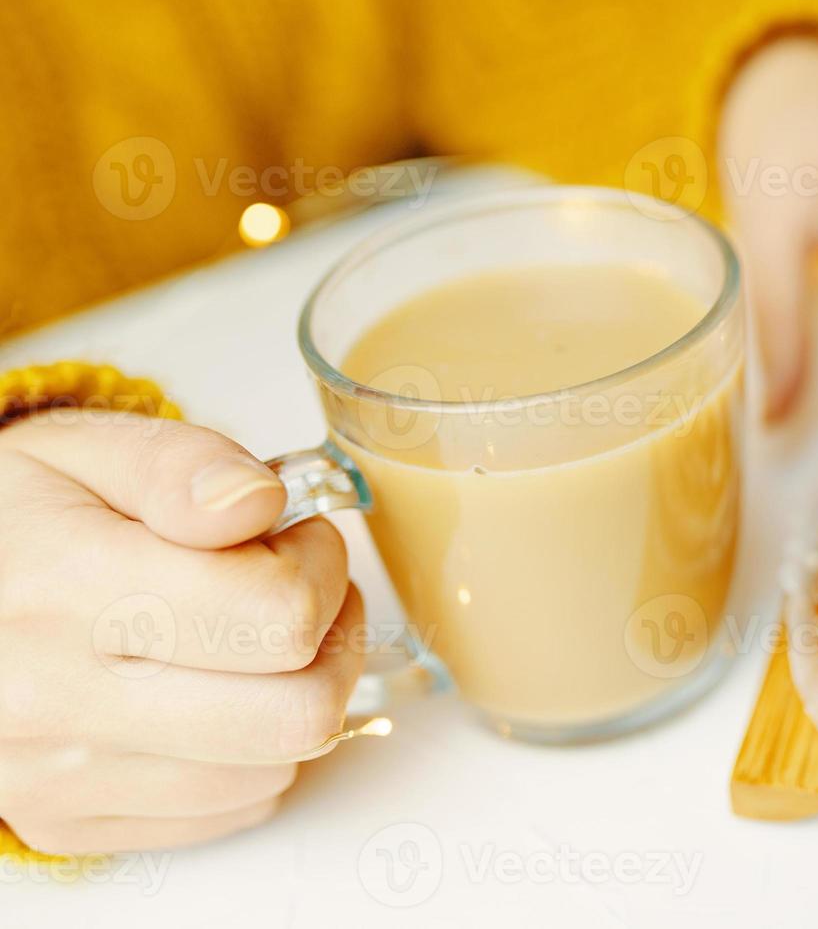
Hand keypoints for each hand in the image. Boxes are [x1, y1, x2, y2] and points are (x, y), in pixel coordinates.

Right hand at [0, 412, 361, 854]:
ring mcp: (59, 776)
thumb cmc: (16, 519)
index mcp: (64, 589)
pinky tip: (213, 691)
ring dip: (296, 697)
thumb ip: (183, 465)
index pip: (279, 616)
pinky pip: (230, 808)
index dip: (320, 567)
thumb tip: (259, 505)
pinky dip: (250, 752)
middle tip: (303, 594)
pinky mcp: (68, 822)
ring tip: (254, 638)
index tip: (299, 539)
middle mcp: (51, 699)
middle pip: (295, 714)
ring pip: (274, 768)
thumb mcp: (87, 451)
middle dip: (331, 643)